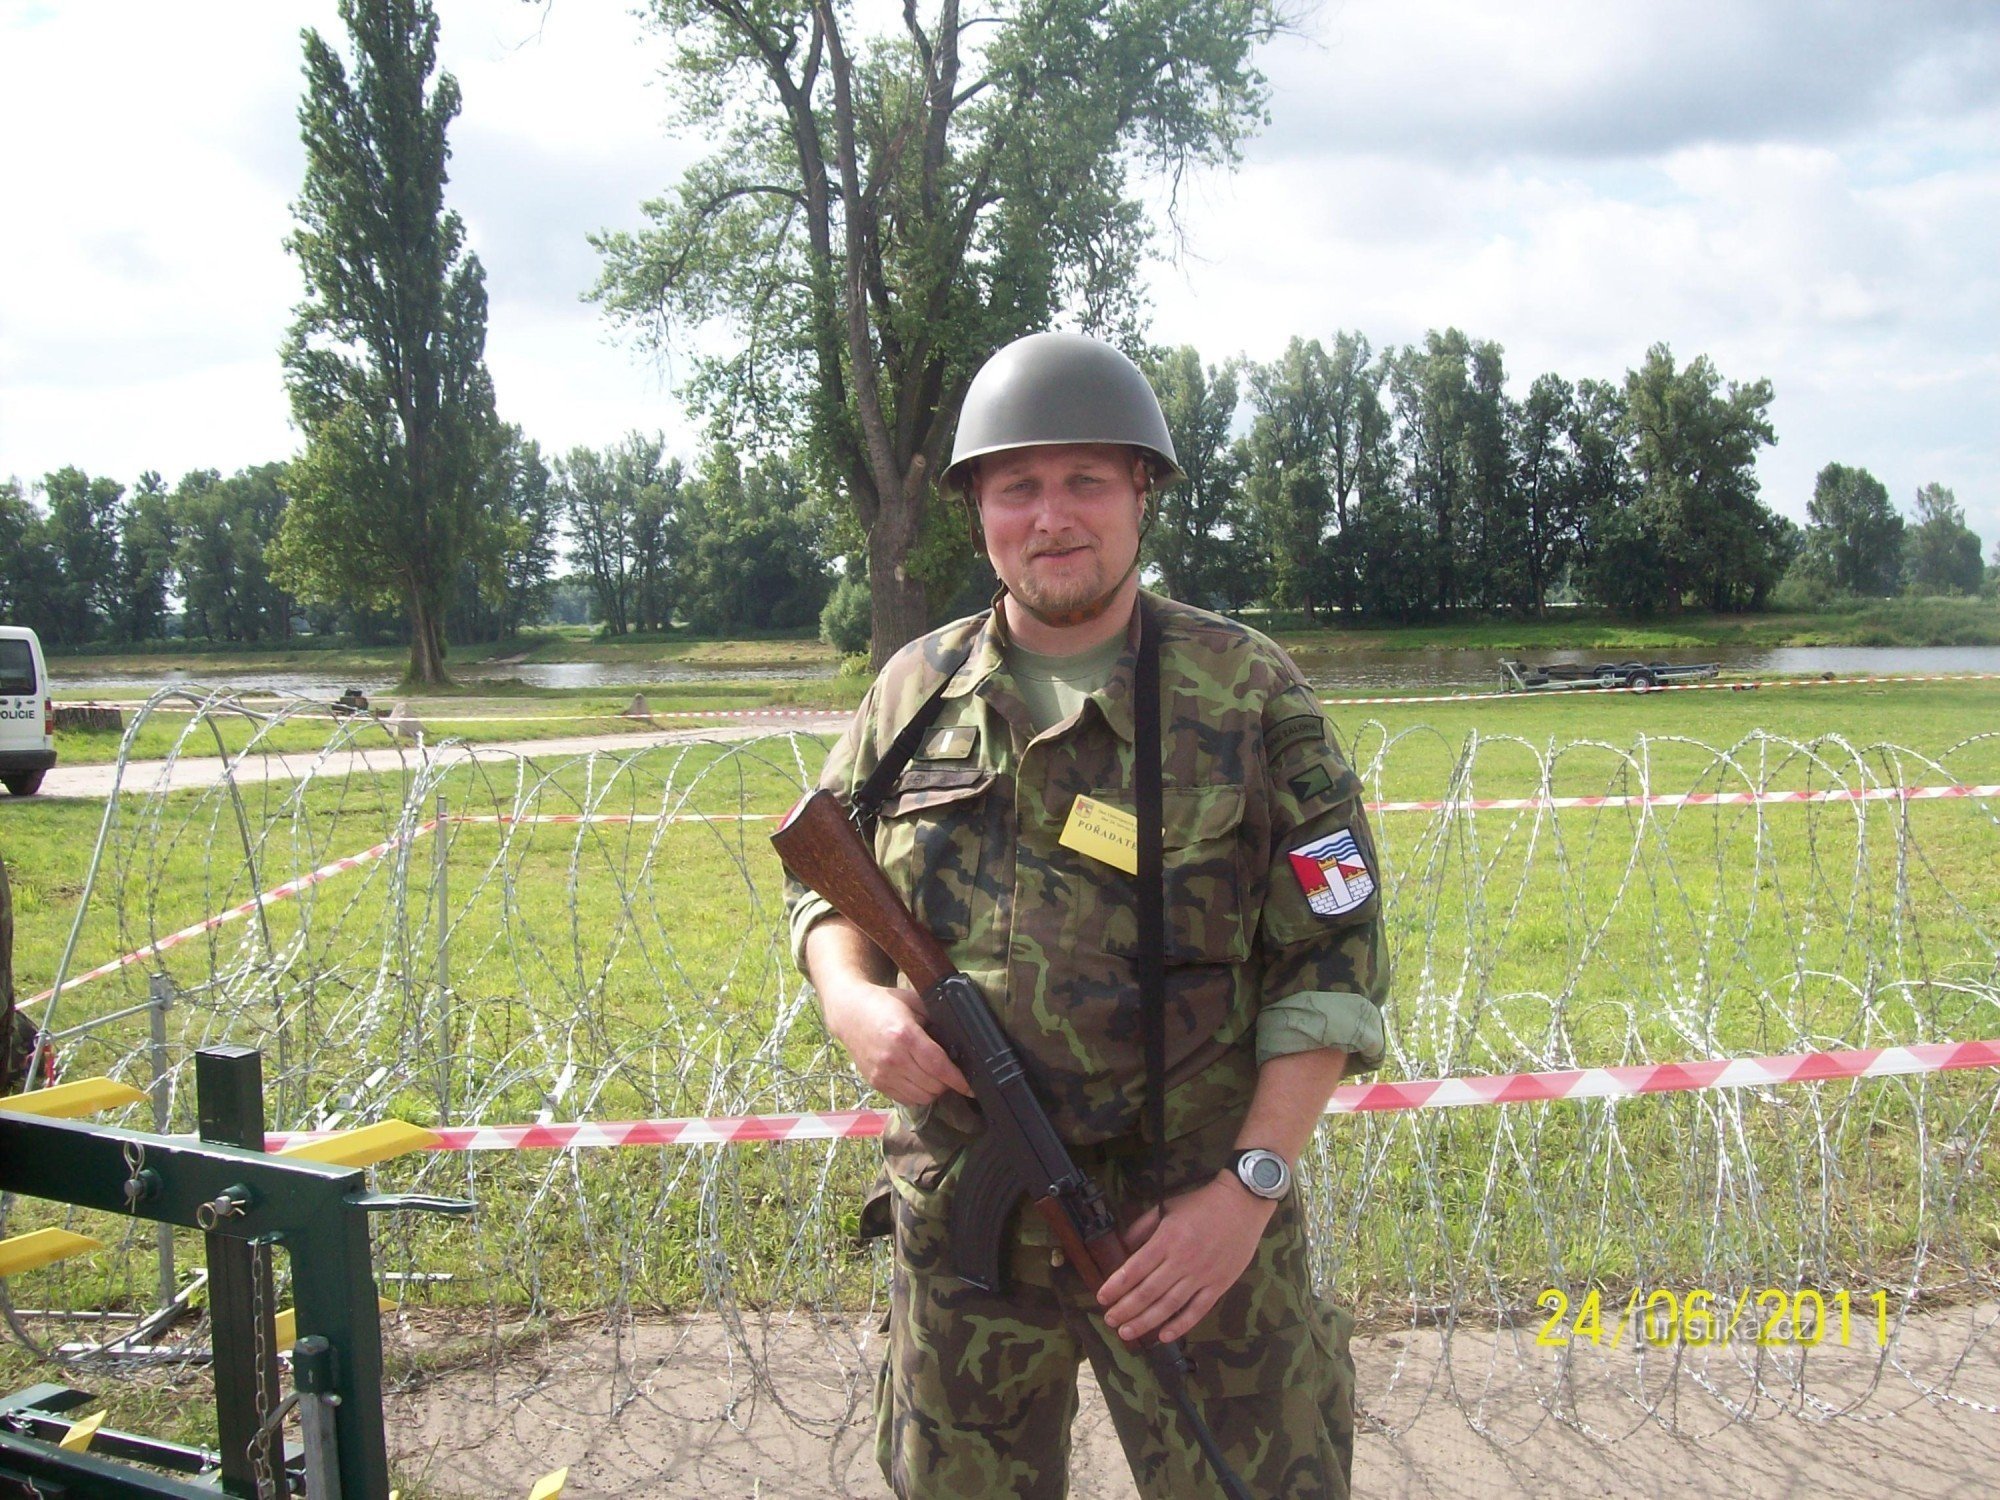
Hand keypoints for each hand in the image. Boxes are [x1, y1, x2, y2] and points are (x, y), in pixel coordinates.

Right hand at [821, 979, 971, 1108]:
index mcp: (905, 1035)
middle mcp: (893, 1059)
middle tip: (951, 1074)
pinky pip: (905, 1099)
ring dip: (933, 1091)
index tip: (971, 1087)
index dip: (958, 1080)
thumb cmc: (884, 1004)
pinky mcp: (875, 1083)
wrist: (849, 1012)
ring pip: (921, 1097)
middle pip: (932, 1085)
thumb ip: (936, 1018)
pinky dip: (917, 1094)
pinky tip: (918, 1080)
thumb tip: (962, 1037)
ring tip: (935, 1077)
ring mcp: (882, 1073)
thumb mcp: (913, 1001)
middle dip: (947, 1083)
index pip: (938, 1066)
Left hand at [1095, 1174, 1274, 1344]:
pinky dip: (1180, 1325)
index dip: (1116, 1286)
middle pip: (1148, 1291)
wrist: (1242, 1204)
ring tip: (1127, 1333)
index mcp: (1167, 1239)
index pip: (1135, 1268)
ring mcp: (1202, 1276)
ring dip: (1145, 1321)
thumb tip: (1122, 1246)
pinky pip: (1197, 1310)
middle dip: (1125, 1309)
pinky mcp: (1219, 1285)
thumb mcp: (1166, 1207)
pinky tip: (1164, 1335)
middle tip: (1109, 1321)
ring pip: (1169, 1305)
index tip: (1102, 1298)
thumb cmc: (1202, 1204)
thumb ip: (1142, 1227)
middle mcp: (1182, 1261)